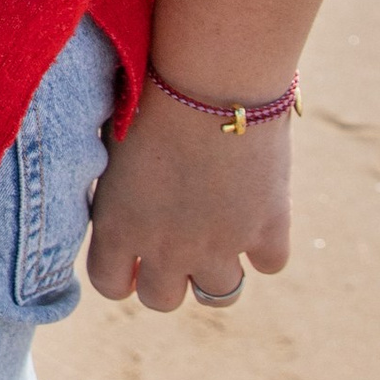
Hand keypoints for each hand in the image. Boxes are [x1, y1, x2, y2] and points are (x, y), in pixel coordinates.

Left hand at [84, 83, 291, 314]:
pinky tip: (258, 213)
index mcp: (118, 227)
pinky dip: (266, 245)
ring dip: (219, 268)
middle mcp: (166, 248)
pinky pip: (270, 264)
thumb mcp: (110, 143)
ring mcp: (220, 244)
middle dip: (168, 277)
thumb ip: (113, 185)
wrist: (211, 79)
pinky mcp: (267, 229)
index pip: (111, 285)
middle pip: (162, 300)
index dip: (122, 273)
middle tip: (178, 244)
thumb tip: (117, 195)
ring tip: (220, 232)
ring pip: (220, 294)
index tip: (133, 256)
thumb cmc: (148, 94)